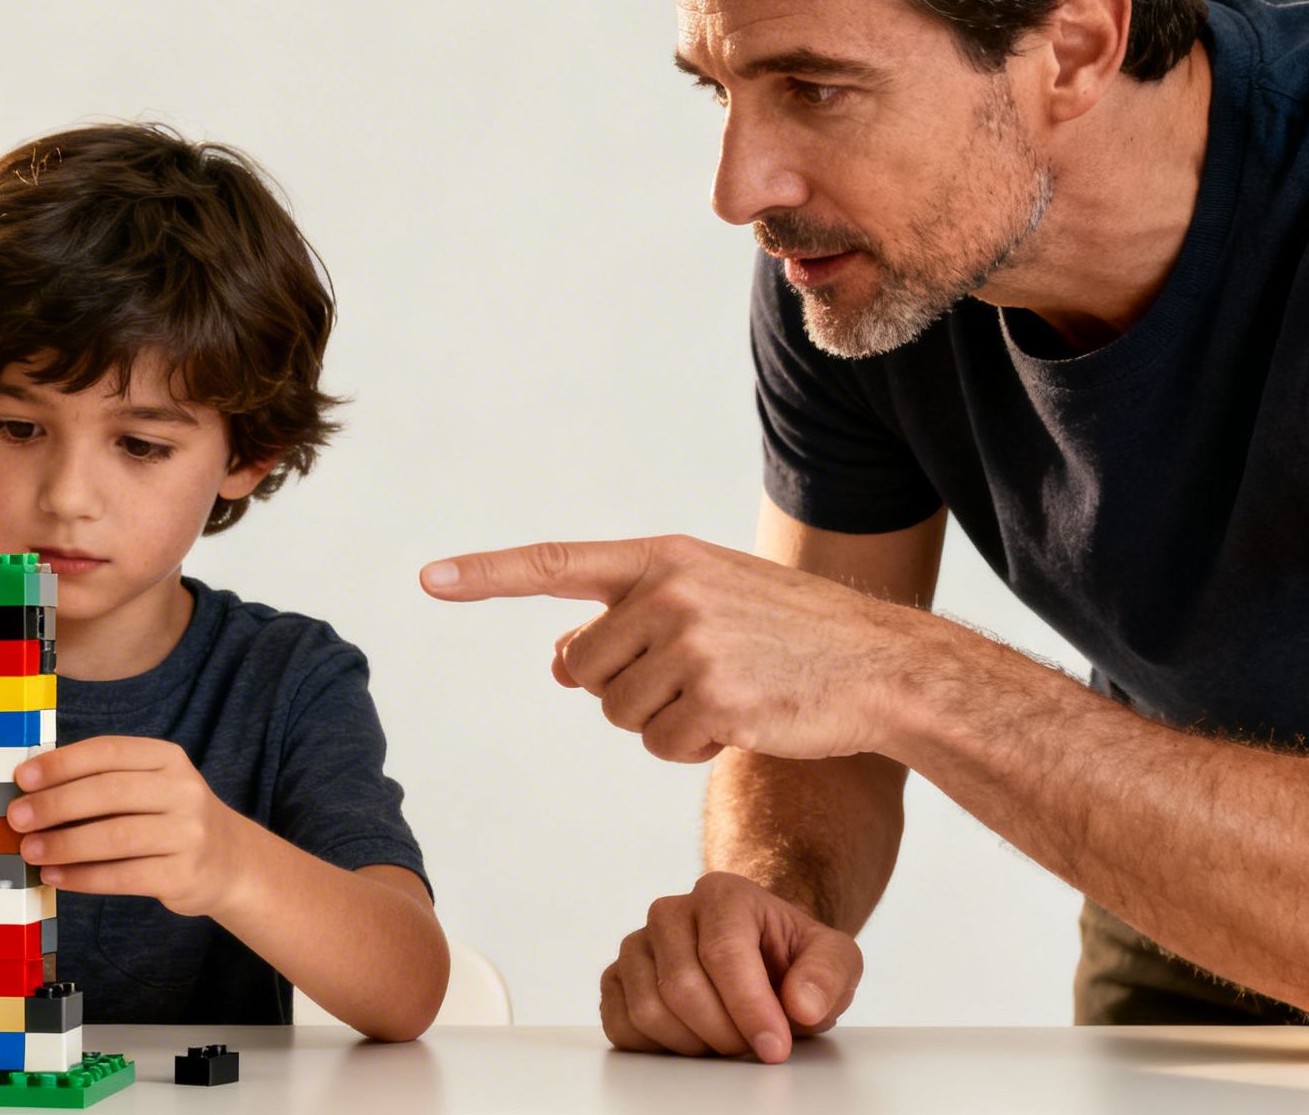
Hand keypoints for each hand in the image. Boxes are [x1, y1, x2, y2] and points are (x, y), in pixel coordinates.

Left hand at [8, 736, 249, 917]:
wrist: (230, 862)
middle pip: (109, 792)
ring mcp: (188, 833)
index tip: (22, 778)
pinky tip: (55, 876)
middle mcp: (184, 790)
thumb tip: (34, 791)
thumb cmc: (171, 819)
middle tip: (17, 818)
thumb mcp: (152, 786)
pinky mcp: (185, 874)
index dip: (62, 763)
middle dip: (55, 804)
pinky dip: (82, 877)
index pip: (108, 751)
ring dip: (64, 844)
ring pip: (115, 837)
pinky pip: (124, 876)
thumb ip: (104, 781)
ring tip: (30, 850)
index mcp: (168, 759)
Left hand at [420, 534, 917, 761]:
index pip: (556, 564)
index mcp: (662, 559)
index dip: (487, 574)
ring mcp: (694, 647)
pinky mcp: (717, 702)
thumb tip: (556, 660)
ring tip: (723, 692)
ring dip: (659, 721)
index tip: (428, 578)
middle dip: (618, 687)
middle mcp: (670, 594)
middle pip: (580, 669)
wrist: (881, 665)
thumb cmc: (785, 633)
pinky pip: (660, 747)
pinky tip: (740, 721)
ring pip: (616, 714)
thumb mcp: (707, 598)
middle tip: (686, 676)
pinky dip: (691, 749)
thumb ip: (628, 618)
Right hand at [601, 871, 860, 1060]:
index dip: (749, 1008)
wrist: (762, 956)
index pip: (723, 952)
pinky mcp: (618, 977)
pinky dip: (658, 1047)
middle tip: (754, 1046)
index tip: (776, 1046)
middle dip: (724, 1033)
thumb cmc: (791, 957)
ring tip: (725, 1040)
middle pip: (680, 987)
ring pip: (647, 1010)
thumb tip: (801, 1005)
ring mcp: (638, 944)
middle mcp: (671, 912)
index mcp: (722, 894)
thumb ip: (828, 974)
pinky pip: (620, 1024)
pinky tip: (692, 1040)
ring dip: (693, 1044)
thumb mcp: (835, 957)